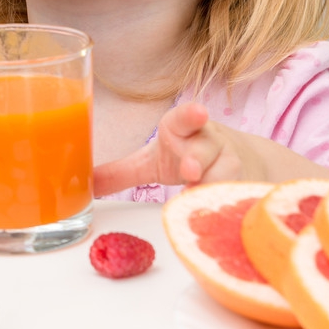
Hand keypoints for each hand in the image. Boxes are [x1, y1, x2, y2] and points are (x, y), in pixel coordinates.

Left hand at [92, 102, 259, 196]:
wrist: (240, 161)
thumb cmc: (186, 155)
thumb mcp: (152, 162)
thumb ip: (120, 172)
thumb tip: (84, 183)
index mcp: (183, 129)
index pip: (186, 117)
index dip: (191, 116)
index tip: (197, 113)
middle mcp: (208, 143)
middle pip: (205, 149)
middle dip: (197, 159)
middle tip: (189, 171)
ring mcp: (230, 164)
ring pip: (225, 175)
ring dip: (214, 186)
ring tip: (202, 196)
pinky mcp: (244, 186)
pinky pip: (239, 197)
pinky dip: (230, 206)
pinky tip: (226, 216)